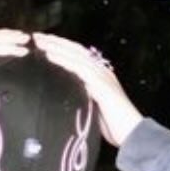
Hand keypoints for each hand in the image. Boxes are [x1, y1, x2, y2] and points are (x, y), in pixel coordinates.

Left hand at [32, 33, 142, 147]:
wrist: (132, 134)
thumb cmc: (114, 125)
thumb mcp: (94, 107)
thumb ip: (83, 97)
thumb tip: (64, 95)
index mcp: (100, 75)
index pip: (78, 55)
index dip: (62, 47)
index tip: (44, 43)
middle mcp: (102, 71)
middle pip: (76, 50)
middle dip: (56, 42)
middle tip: (37, 36)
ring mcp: (102, 76)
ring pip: (75, 55)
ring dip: (56, 46)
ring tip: (40, 42)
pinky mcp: (100, 84)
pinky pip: (78, 67)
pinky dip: (63, 60)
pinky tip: (50, 55)